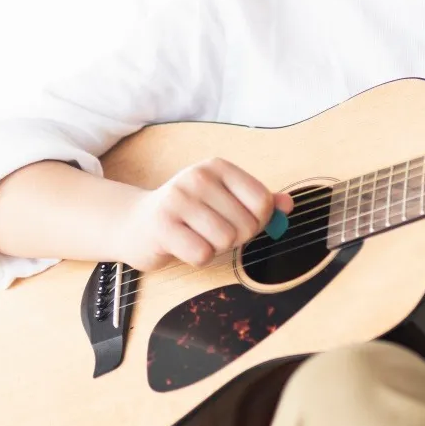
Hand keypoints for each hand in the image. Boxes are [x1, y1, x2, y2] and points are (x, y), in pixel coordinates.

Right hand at [113, 157, 294, 269]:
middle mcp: (198, 177)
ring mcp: (178, 199)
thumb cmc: (187, 215)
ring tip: (196, 237)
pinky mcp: (162, 225)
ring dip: (215, 248)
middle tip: (210, 232)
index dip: (258, 222)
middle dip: (234, 239)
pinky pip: (202, 254)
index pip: (263, 202)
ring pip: (226, 240)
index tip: (239, 222)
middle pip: (246, 225)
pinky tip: (182, 246)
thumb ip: (258, 202)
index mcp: (218, 167)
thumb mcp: (223, 201)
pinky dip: (197, 258)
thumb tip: (289, 205)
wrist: (135, 224)